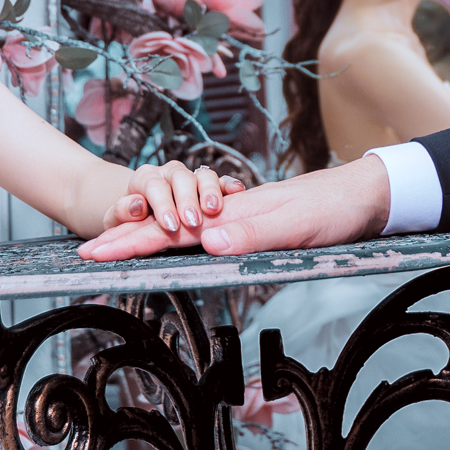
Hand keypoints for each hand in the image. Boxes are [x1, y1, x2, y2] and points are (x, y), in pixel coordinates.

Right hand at [83, 156, 390, 260]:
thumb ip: (251, 232)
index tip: (94, 253)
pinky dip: (175, 242)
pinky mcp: (251, 226)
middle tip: (87, 254)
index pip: (170, 231)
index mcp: (231, 213)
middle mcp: (228, 214)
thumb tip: (203, 242)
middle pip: (166, 228)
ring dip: (143, 239)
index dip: (131, 243)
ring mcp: (238, 219)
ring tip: (110, 248)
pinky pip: (201, 235)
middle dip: (125, 241)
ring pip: (178, 230)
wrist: (363, 195)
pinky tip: (170, 244)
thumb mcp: (296, 225)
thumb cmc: (333, 210)